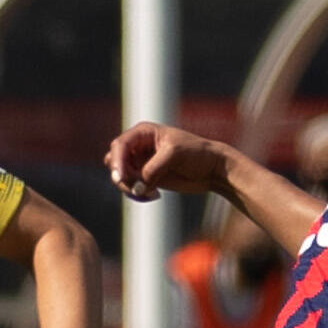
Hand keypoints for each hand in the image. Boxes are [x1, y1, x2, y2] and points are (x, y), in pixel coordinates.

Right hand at [104, 123, 230, 202]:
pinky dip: (136, 193)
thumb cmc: (197, 153)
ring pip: (120, 176)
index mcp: (144, 132)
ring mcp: (140, 162)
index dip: (117, 161)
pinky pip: (130, 187)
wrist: (212, 169)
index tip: (121, 178)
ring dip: (129, 187)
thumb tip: (137, 185)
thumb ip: (153, 167)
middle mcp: (138, 146)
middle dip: (122, 176)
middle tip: (137, 188)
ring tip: (149, 193)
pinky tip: (154, 195)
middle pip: (114, 161)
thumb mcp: (174, 154)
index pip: (120, 145)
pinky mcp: (145, 178)